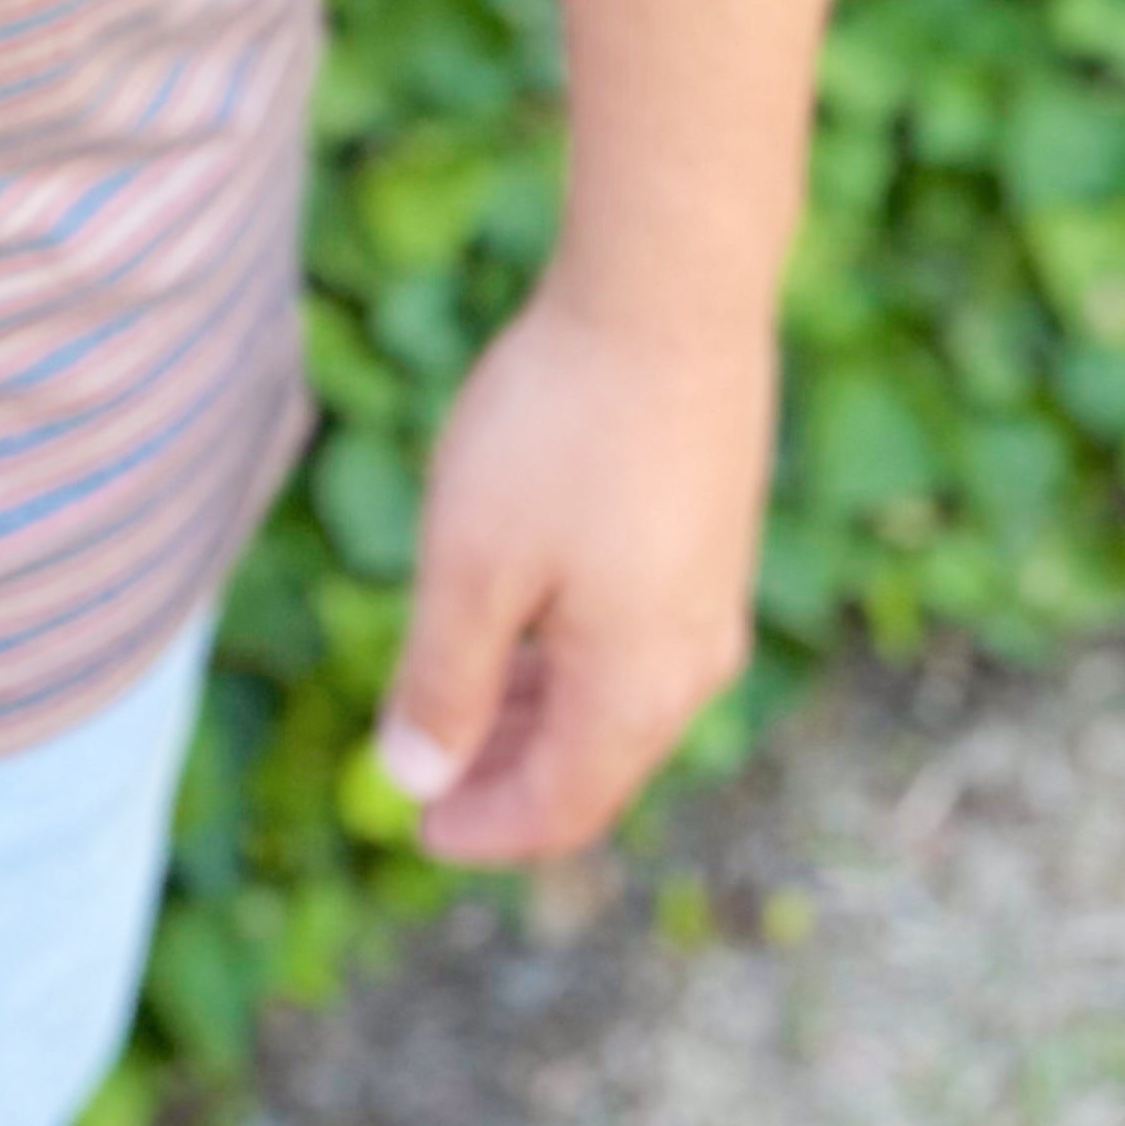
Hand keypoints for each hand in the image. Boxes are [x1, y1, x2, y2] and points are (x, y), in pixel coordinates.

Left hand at [370, 272, 776, 869]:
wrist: (670, 297)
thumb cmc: (561, 431)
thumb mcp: (472, 565)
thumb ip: (443, 682)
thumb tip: (414, 781)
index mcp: (637, 692)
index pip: (560, 807)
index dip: (484, 828)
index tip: (414, 828)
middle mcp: (693, 662)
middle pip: (595, 763)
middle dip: (507, 776)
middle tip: (428, 774)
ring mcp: (710, 596)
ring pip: (617, 699)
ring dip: (537, 712)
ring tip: (460, 698)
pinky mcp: (711, 536)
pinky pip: (637, 638)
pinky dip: (571, 656)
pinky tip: (522, 616)